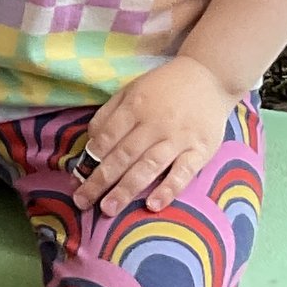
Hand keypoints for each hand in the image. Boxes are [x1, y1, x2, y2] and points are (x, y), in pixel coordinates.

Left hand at [67, 55, 238, 216]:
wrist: (209, 77)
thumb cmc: (164, 88)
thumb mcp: (132, 90)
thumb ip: (109, 114)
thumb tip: (91, 142)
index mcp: (135, 107)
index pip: (107, 137)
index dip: (90, 160)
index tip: (76, 179)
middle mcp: (154, 123)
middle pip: (123, 156)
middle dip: (100, 181)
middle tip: (82, 201)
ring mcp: (178, 138)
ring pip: (148, 166)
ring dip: (126, 189)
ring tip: (108, 209)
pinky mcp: (200, 150)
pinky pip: (182, 173)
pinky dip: (168, 189)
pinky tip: (153, 205)